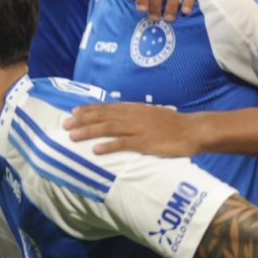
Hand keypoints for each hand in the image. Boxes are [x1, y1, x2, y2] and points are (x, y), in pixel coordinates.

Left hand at [64, 102, 198, 156]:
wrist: (193, 130)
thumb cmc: (172, 124)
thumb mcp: (150, 114)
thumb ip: (134, 115)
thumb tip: (118, 117)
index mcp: (133, 109)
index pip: (106, 107)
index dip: (88, 109)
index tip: (73, 111)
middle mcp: (132, 116)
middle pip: (102, 116)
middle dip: (82, 120)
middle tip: (65, 124)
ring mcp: (138, 129)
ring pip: (108, 128)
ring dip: (88, 132)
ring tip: (72, 136)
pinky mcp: (145, 143)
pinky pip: (123, 144)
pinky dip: (108, 146)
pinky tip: (95, 150)